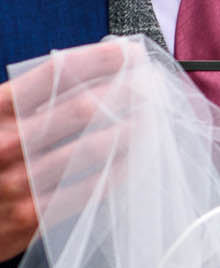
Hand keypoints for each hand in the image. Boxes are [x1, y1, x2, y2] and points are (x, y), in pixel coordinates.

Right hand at [0, 39, 143, 260]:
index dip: (101, 59)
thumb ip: (29, 98)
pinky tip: (139, 158)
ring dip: (133, 130)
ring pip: (95, 148)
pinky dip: (122, 169)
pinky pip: (91, 188)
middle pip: (84, 108)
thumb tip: (91, 74)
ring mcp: (20, 181)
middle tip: (155, 85)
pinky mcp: (32, 215)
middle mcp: (7, 142)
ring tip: (155, 118)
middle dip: (127, 92)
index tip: (132, 52)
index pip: (56, 73)